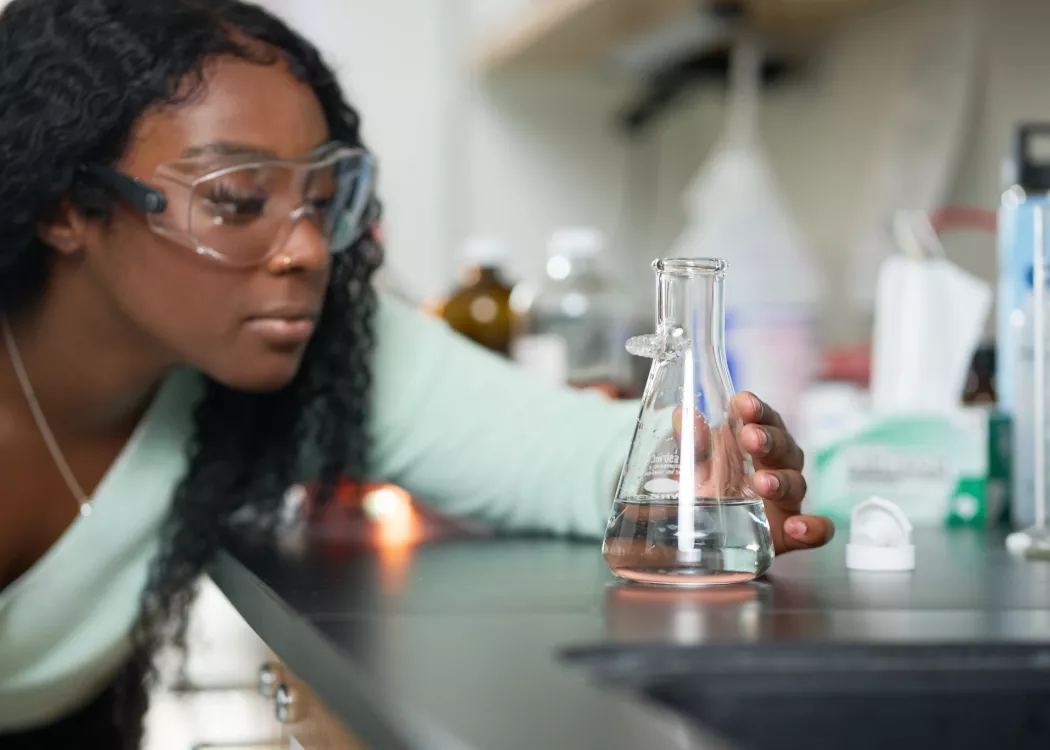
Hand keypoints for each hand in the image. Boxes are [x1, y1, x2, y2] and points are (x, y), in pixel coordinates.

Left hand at [671, 392, 833, 554]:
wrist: (712, 542)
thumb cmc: (711, 496)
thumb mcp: (696, 471)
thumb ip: (692, 446)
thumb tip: (684, 414)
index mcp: (757, 447)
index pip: (764, 421)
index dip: (757, 410)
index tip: (743, 401)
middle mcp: (777, 469)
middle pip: (784, 448)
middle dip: (770, 440)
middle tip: (750, 437)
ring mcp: (786, 503)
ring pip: (797, 485)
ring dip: (782, 481)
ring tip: (763, 483)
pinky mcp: (792, 535)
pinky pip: (817, 531)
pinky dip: (812, 528)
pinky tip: (796, 527)